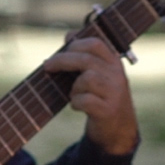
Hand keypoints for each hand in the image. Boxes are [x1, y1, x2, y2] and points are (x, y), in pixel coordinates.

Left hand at [45, 35, 137, 155]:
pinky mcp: (108, 110)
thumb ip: (85, 57)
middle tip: (47, 66)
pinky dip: (76, 103)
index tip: (63, 46)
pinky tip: (78, 106)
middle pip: (86, 60)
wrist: (116, 128)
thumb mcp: (98, 74)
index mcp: (114, 62)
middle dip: (62, 60)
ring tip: (75, 94)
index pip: (96, 44)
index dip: (76, 43)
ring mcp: (115, 92)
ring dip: (74, 87)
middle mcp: (117, 74)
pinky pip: (85, 100)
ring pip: (86, 79)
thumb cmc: (100, 96)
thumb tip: (68, 36)